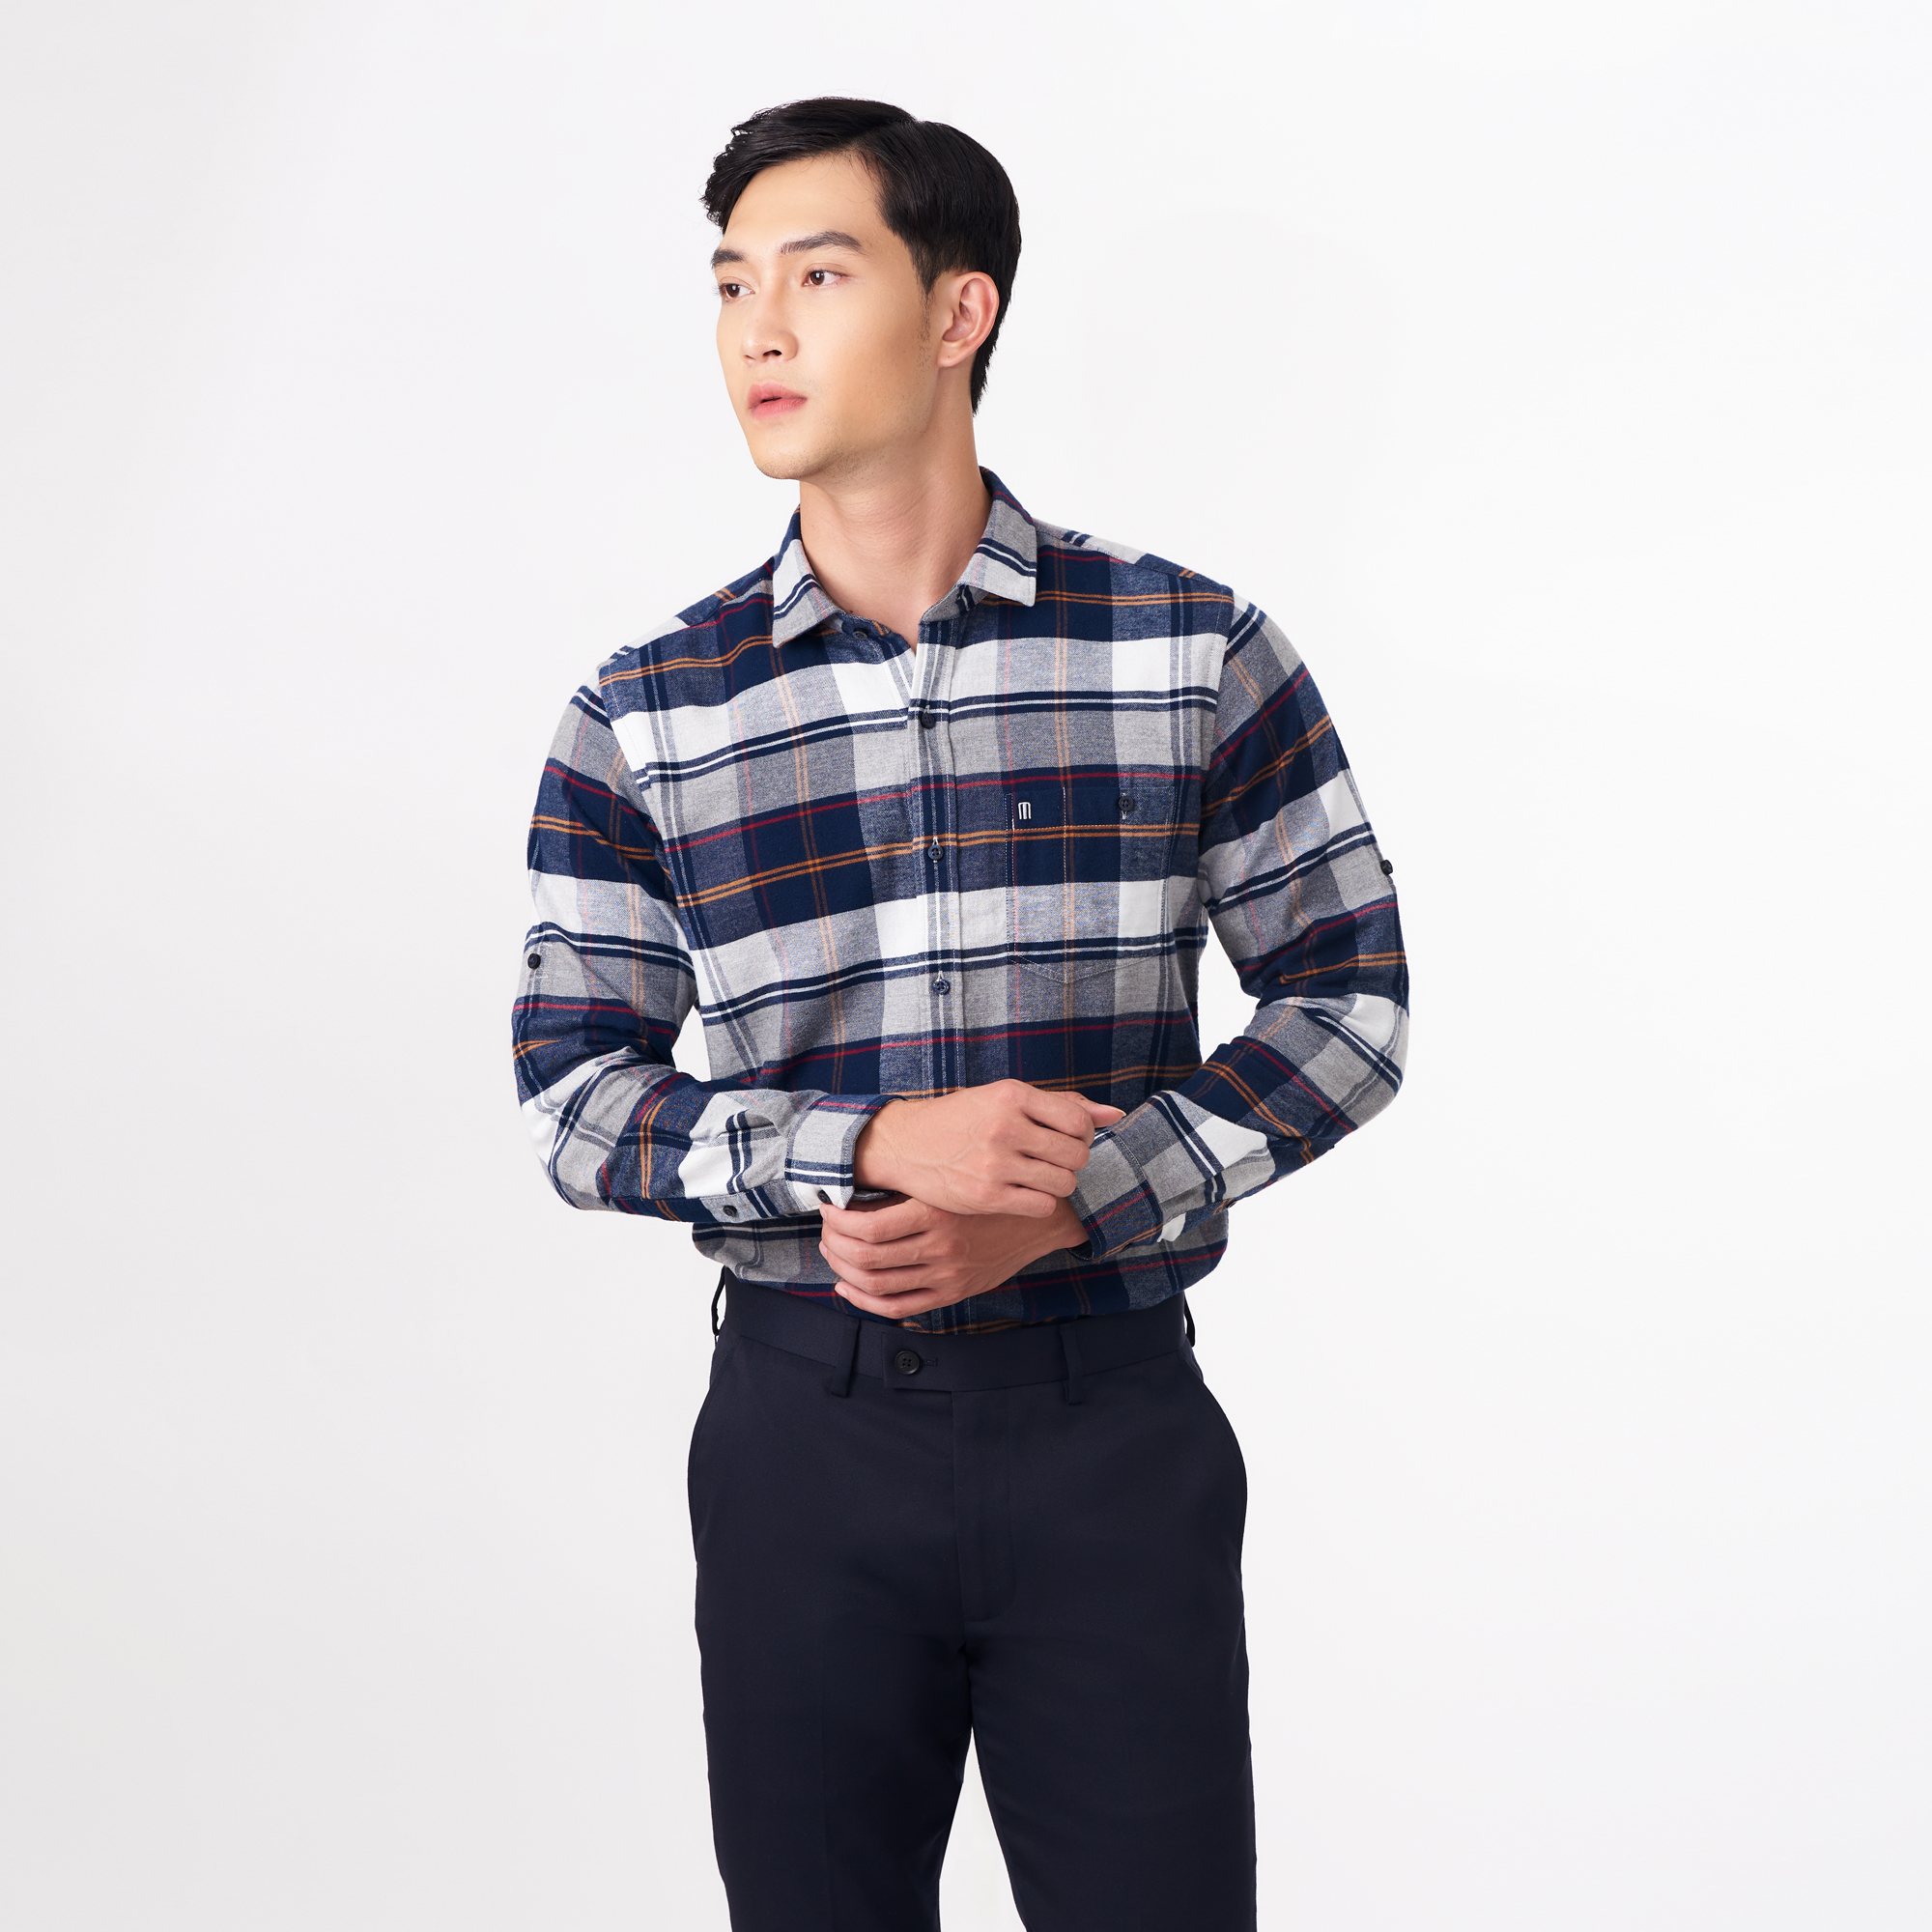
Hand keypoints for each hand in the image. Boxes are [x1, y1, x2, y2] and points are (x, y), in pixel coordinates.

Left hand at [818, 1194, 1090, 1318]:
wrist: (1042, 1217)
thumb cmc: (990, 1187)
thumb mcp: (954, 1176)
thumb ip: (913, 1182)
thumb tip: (857, 1183)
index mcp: (936, 1212)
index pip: (869, 1227)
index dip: (837, 1220)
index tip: (827, 1206)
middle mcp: (940, 1247)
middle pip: (866, 1257)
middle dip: (833, 1245)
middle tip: (824, 1231)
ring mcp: (946, 1275)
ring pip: (877, 1284)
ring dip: (843, 1271)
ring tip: (833, 1253)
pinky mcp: (953, 1293)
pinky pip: (899, 1308)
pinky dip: (865, 1302)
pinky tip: (848, 1288)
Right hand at [853, 1079, 1124, 1217]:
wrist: (904, 1144)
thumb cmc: (962, 1119)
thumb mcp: (1004, 1098)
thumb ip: (1061, 1104)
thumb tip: (1116, 1114)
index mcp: (1012, 1096)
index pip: (1079, 1121)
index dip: (1082, 1136)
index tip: (1064, 1140)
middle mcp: (1004, 1127)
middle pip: (1076, 1155)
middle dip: (1070, 1161)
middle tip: (1051, 1161)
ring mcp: (995, 1164)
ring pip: (1064, 1183)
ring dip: (1058, 1184)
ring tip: (1037, 1177)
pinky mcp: (986, 1196)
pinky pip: (1042, 1205)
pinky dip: (1040, 1202)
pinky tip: (1023, 1194)